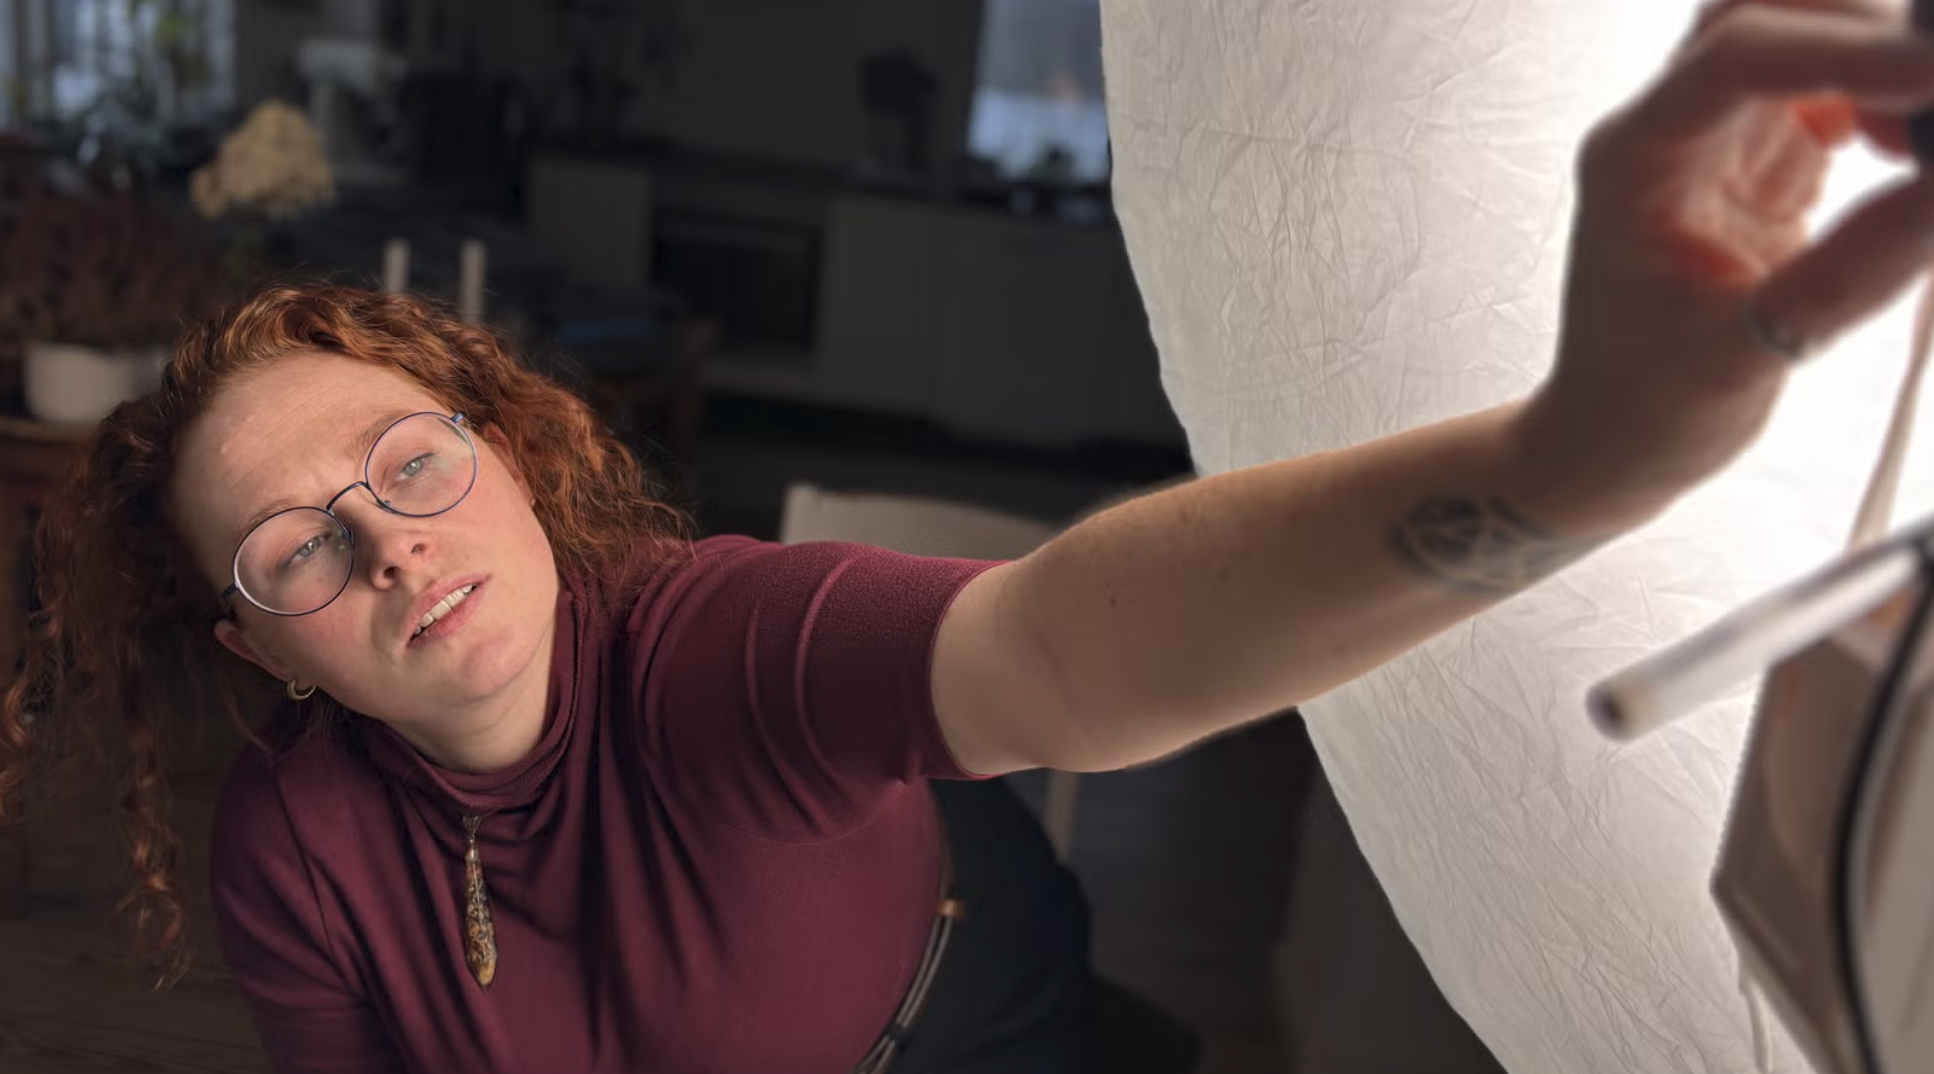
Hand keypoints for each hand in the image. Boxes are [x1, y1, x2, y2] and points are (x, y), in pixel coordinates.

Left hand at [1523, 0, 1933, 529]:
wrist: (1615, 436)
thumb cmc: (1645, 402)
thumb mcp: (1746, 353)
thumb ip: (1852, 270)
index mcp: (1634, 158)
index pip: (1736, 56)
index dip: (1846, 51)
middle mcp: (1668, 125)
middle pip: (1766, 8)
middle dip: (1863, 24)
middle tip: (1931, 92)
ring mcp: (1714, 134)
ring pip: (1803, 34)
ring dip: (1879, 57)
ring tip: (1919, 137)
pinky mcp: (1761, 158)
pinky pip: (1833, 90)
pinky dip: (1886, 99)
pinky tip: (1907, 153)